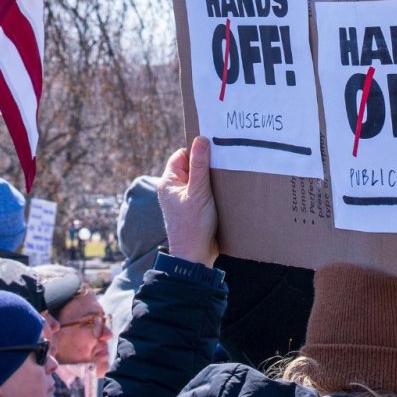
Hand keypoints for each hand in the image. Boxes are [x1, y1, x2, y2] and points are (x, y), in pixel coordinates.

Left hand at [158, 137, 217, 267]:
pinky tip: (227, 190)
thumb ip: (199, 166)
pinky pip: (207, 191)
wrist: (196, 256)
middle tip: (225, 161)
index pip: (181, 155)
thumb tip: (201, 139)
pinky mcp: (197, 208)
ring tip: (228, 176)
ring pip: (202, 179)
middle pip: (193, 166)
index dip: (196, 151)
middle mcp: (175, 189)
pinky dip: (216, 190)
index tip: (214, 148)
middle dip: (208, 164)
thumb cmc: (193, 225)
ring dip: (214, 178)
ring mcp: (186, 199)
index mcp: (169, 182)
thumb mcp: (198, 192)